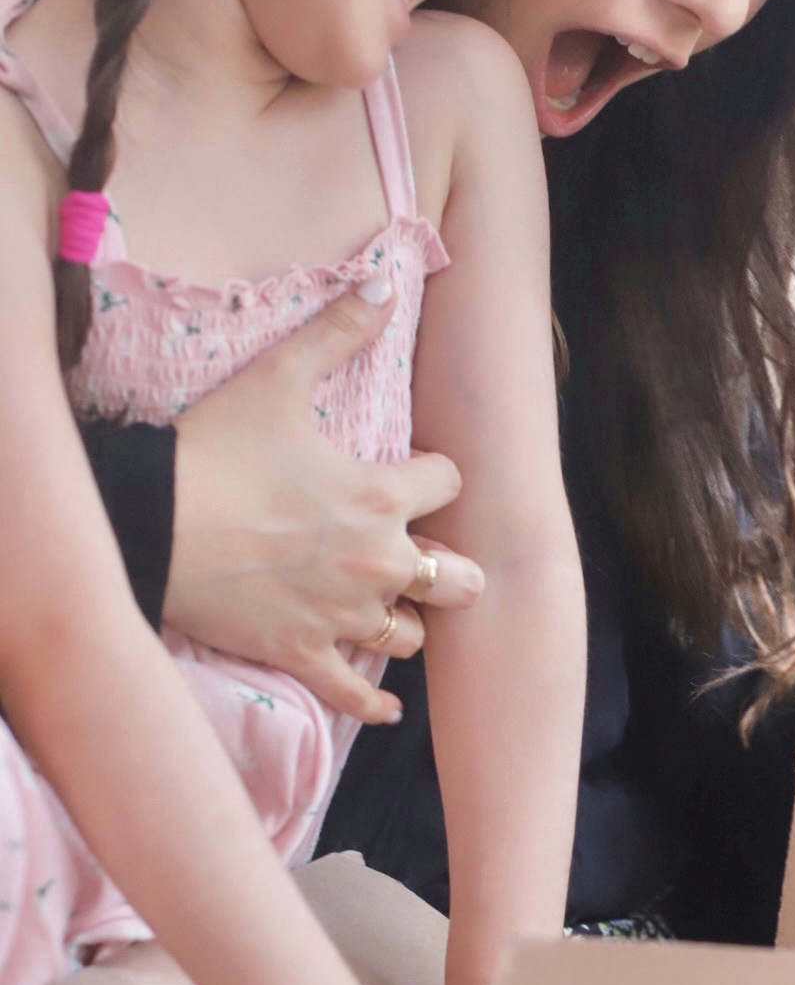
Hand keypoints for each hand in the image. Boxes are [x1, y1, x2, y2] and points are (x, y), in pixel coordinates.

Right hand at [166, 284, 484, 724]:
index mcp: (382, 495)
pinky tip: (390, 705)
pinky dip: (375, 702)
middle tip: (437, 557)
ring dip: (409, 619)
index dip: (435, 474)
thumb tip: (383, 279)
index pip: (450, 483)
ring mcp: (342, 615)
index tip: (416, 472)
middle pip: (455, 575)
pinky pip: (355, 692)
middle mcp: (377, 562)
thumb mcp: (278, 378)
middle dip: (451, 564)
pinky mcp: (303, 653)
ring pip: (410, 633)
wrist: (150, 522)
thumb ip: (337, 332)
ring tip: (397, 609)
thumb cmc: (214, 449)